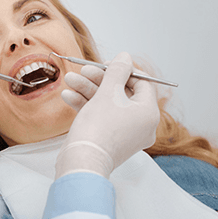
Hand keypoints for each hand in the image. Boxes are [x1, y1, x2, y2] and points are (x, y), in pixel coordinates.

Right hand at [56, 52, 159, 178]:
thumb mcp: (107, 92)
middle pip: (121, 93)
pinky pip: (102, 117)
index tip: (106, 64)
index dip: (123, 70)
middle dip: (98, 80)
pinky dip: (87, 106)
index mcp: (148, 113)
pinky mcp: (109, 140)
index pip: (142, 83)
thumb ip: (117, 71)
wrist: (82, 161)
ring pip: (108, 105)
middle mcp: (141, 125)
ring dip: (88, 90)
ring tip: (70, 80)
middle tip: (83, 70)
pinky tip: (69, 96)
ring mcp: (125, 134)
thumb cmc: (98, 128)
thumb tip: (125, 57)